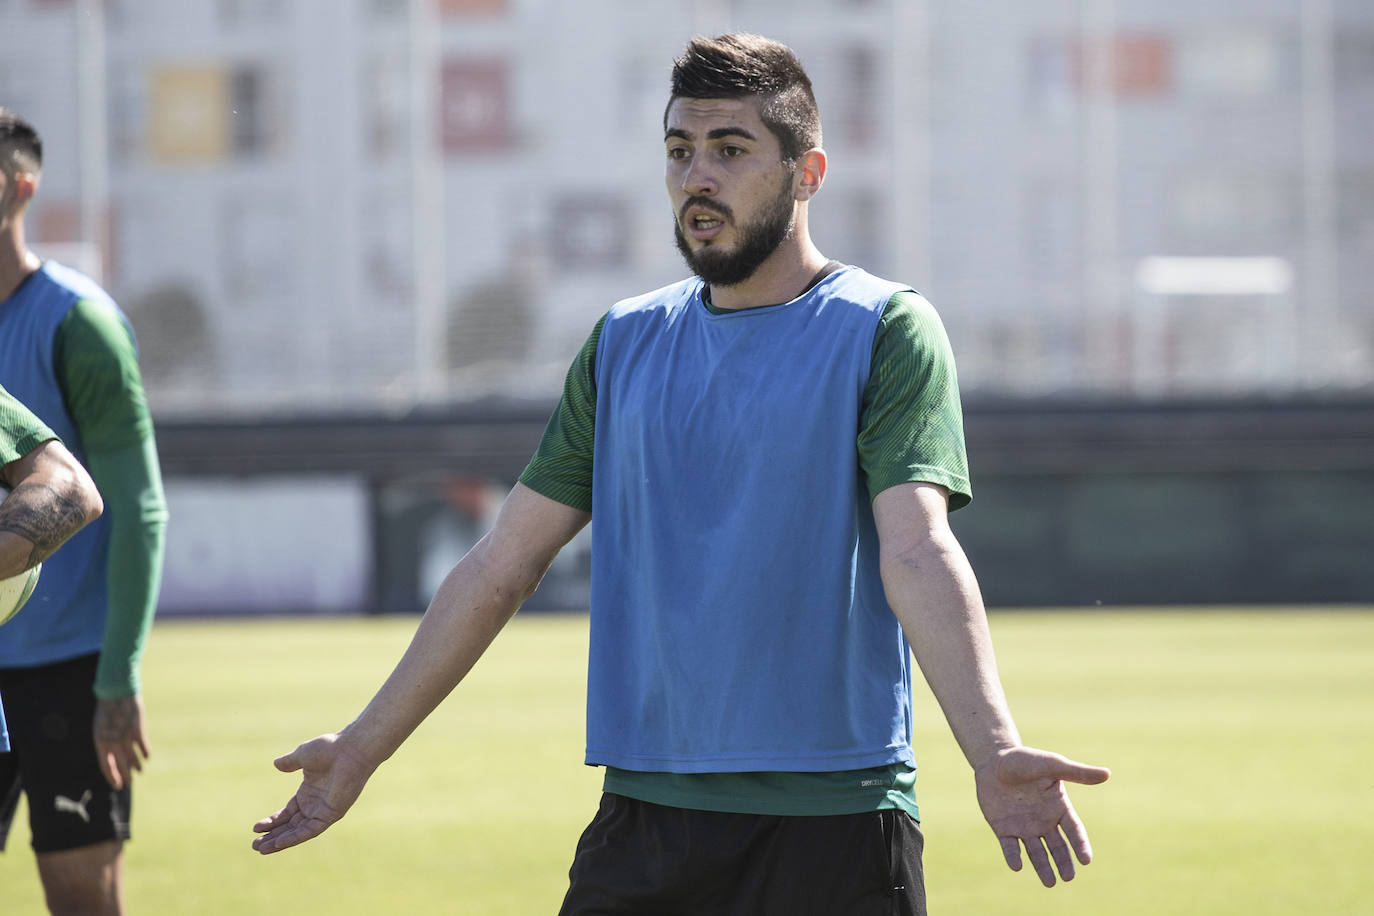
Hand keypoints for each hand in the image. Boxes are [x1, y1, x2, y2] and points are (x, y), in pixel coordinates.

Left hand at [93, 695, 149, 790]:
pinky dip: (145, 753)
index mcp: (101, 742)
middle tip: (128, 784)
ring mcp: (125, 737)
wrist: (116, 693)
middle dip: (125, 776)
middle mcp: (112, 742)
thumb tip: (114, 754)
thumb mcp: (102, 728)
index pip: (105, 766)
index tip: (117, 786)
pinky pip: (142, 746)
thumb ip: (108, 742)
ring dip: (136, 766)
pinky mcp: (137, 730)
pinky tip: (147, 757)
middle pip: (119, 765)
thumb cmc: (108, 710)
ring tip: (140, 771)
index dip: (111, 777)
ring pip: (132, 758)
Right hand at [252, 732, 376, 853]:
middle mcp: (315, 804)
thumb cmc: (330, 748)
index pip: (287, 813)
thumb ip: (289, 762)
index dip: (272, 821)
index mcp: (308, 792)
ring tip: (260, 849)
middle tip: (254, 845)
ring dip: (280, 841)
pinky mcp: (331, 814)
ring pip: (298, 831)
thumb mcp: (303, 755)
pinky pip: (310, 830)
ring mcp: (323, 810)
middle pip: (290, 826)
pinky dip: (295, 837)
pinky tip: (279, 842)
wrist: (349, 749)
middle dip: (272, 836)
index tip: (255, 828)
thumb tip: (276, 764)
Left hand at [974, 746, 1109, 886]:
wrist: (993, 759)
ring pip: (1037, 852)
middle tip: (1068, 877)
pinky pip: (1010, 847)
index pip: (1074, 831)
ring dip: (1043, 868)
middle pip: (1058, 847)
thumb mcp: (1051, 764)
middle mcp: (1044, 821)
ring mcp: (1024, 826)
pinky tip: (1017, 866)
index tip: (1085, 860)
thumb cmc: (1025, 760)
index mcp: (1059, 807)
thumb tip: (1107, 773)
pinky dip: (1013, 857)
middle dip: (1063, 862)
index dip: (1080, 845)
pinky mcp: (1004, 829)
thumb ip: (1076, 772)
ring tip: (1050, 883)